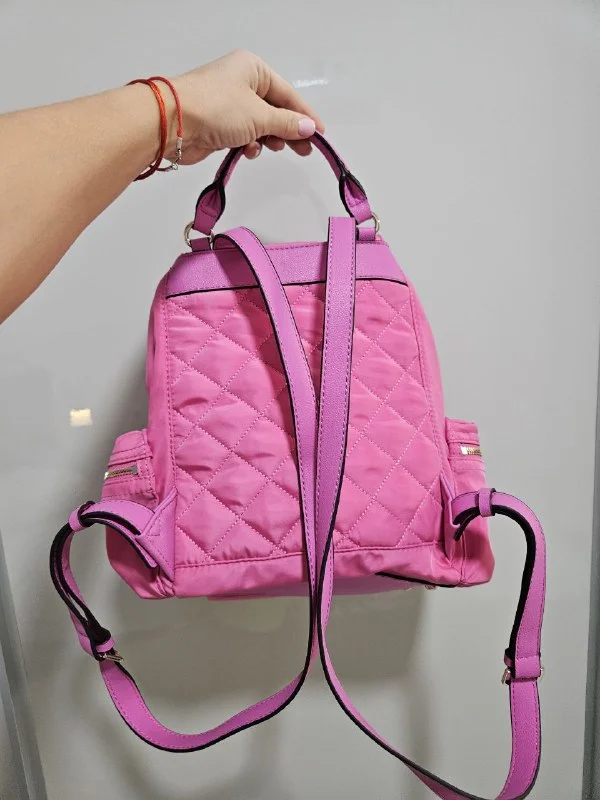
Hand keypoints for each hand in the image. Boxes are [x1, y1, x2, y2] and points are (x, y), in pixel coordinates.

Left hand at [169, 50, 324, 163]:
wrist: (173, 124)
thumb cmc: (216, 108)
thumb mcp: (259, 115)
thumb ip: (287, 124)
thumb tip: (309, 128)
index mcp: (253, 69)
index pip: (287, 94)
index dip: (305, 116)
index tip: (320, 135)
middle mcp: (241, 83)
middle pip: (275, 110)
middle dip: (288, 130)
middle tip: (304, 150)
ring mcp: (228, 105)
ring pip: (259, 125)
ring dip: (267, 138)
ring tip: (274, 148)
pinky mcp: (218, 125)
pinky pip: (243, 135)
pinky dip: (249, 144)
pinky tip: (247, 151)